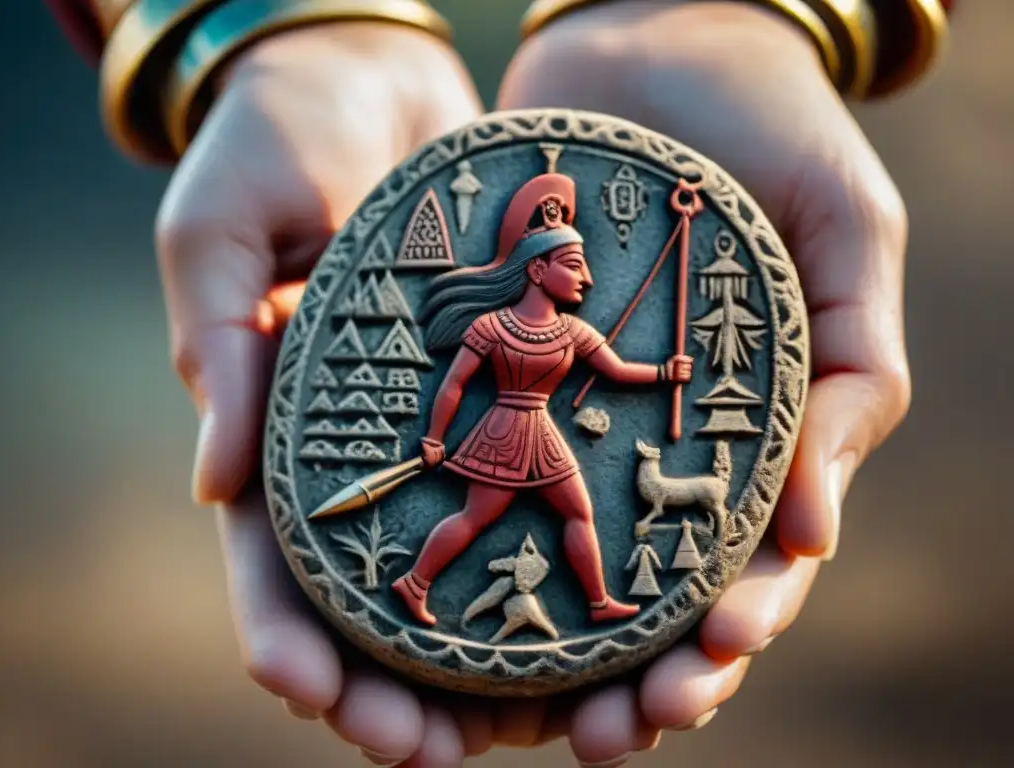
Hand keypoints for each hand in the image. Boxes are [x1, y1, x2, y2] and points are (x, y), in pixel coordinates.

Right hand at [155, 21, 485, 763]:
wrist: (368, 86)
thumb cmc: (275, 144)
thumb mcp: (223, 230)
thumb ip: (216, 343)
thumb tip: (213, 485)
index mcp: (274, 430)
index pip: (269, 562)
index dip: (290, 640)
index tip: (320, 696)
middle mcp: (357, 450)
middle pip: (370, 599)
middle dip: (391, 684)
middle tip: (427, 753)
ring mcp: (432, 427)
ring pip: (458, 573)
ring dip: (481, 657)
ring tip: (528, 723)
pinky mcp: (499, 390)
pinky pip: (530, 491)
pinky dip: (552, 563)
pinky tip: (589, 618)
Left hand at [498, 1, 910, 762]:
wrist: (656, 41)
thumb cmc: (771, 134)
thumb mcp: (847, 240)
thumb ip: (853, 376)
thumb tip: (813, 534)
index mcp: (750, 430)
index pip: (749, 564)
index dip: (732, 631)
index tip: (698, 670)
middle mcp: (660, 436)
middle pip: (650, 589)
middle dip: (631, 674)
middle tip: (601, 737)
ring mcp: (581, 405)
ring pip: (556, 554)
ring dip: (537, 643)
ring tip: (511, 712)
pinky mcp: (506, 363)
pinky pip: (478, 455)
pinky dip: (459, 530)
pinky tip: (427, 590)